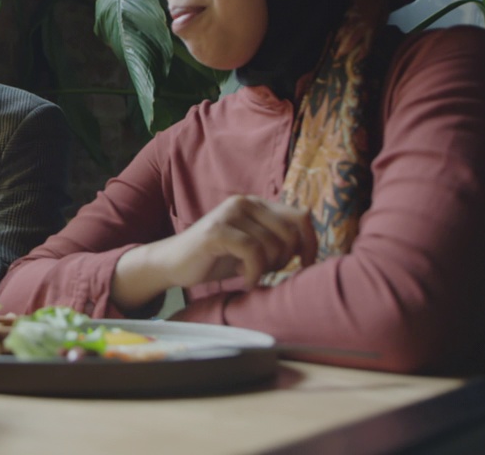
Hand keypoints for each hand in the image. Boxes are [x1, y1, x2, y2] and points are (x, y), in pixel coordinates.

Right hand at [112, 195, 316, 311]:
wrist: (173, 264)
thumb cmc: (215, 259)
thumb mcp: (252, 248)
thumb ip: (276, 241)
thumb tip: (311, 248)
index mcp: (256, 204)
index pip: (301, 217)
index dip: (311, 242)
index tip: (306, 265)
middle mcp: (245, 202)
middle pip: (290, 233)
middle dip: (285, 259)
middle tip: (266, 272)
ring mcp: (229, 213)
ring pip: (272, 244)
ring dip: (267, 268)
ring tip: (250, 275)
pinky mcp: (217, 230)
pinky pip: (253, 251)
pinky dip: (254, 272)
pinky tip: (245, 281)